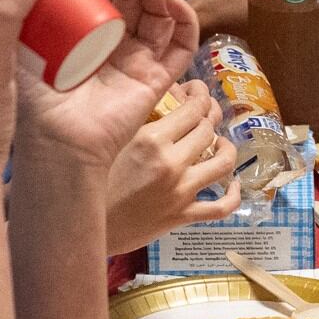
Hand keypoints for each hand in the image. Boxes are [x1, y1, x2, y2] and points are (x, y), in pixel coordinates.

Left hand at [15, 0, 196, 172]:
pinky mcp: (159, 79)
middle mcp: (117, 45)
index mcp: (89, 35)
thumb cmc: (35, 100)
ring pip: (159, 11)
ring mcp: (140, 60)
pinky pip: (182, 44)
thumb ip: (24, 9)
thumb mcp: (25, 45)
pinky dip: (184, 17)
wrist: (55, 142)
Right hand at [99, 80, 246, 252]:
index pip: (193, 108)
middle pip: (208, 130)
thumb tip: (160, 101)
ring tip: (220, 143)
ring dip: (226, 148)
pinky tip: (233, 184)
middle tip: (204, 115)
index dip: (201, 95)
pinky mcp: (183, 216)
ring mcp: (181, 191)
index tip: (198, 92)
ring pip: (223, 162)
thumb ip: (137, 122)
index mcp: (151, 140)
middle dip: (210, 117)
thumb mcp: (111, 143)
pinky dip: (234, 194)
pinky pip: (222, 207)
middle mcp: (171, 163)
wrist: (85, 227)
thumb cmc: (91, 182)